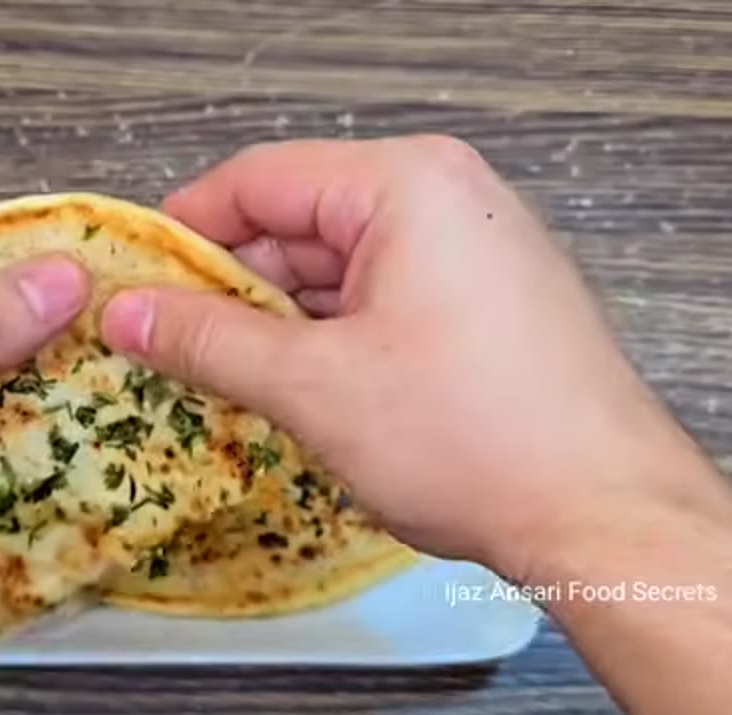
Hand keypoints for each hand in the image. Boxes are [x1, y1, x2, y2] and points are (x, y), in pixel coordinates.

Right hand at [100, 137, 731, 578]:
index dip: (184, 230)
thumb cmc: (471, 438)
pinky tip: (298, 392)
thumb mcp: (312, 386)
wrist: (607, 517)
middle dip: (231, 288)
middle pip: (298, 222)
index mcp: (406, 184)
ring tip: (224, 382)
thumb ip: (207, 340)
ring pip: (337, 270)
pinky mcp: (486, 304)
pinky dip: (330, 340)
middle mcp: (447, 198)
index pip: (259, 179)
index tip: (131, 284)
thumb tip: (124, 312)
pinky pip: (381, 300)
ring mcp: (473, 251)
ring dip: (278, 323)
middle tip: (167, 349)